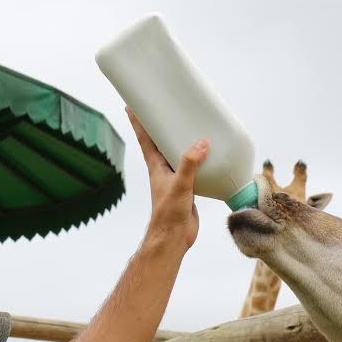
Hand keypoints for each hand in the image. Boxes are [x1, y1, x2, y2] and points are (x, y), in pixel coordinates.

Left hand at [128, 108, 207, 250]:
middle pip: (160, 141)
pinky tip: (210, 154)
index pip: (144, 138)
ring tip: (191, 125)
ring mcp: (175, 177)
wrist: (173, 237)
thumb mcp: (180, 185)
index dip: (137, 121)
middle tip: (167, 107)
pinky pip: (193, 167)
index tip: (131, 105)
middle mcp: (163, 169)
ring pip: (178, 153)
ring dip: (182, 141)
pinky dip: (199, 158)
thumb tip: (202, 143)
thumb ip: (190, 164)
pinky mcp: (188, 186)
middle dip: (161, 125)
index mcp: (156, 165)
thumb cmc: (168, 213)